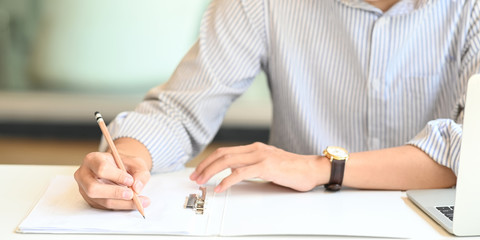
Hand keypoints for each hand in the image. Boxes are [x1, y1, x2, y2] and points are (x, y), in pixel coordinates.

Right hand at [74, 139, 151, 209]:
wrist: (119, 169)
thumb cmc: (124, 164)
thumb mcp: (136, 163)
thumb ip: (140, 173)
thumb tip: (137, 187)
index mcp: (93, 160)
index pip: (101, 169)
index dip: (116, 176)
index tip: (130, 180)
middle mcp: (84, 175)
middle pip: (94, 188)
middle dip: (115, 193)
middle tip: (131, 194)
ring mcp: (85, 190)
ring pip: (101, 201)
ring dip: (122, 203)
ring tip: (139, 202)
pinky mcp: (91, 201)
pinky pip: (106, 207)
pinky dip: (121, 206)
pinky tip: (132, 204)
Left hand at [190, 142, 328, 191]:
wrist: (312, 169)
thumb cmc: (293, 170)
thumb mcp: (268, 165)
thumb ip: (252, 167)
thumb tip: (235, 173)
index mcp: (255, 148)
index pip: (225, 151)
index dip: (209, 161)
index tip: (200, 171)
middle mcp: (255, 149)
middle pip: (222, 154)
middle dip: (205, 166)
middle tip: (195, 177)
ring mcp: (260, 156)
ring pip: (227, 160)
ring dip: (211, 171)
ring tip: (202, 181)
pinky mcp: (266, 166)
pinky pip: (241, 173)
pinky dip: (227, 180)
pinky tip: (220, 187)